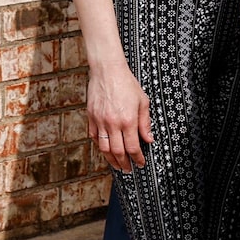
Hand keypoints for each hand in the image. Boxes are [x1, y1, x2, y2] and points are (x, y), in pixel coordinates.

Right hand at [88, 57, 152, 171]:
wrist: (107, 70)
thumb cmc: (127, 83)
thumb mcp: (143, 102)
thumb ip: (145, 122)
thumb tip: (149, 139)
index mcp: (128, 120)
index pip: (133, 147)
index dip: (137, 158)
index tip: (141, 163)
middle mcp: (113, 123)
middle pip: (117, 152)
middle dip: (124, 163)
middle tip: (128, 169)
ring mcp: (100, 121)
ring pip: (104, 148)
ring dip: (111, 160)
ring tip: (117, 165)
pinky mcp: (91, 117)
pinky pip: (94, 137)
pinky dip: (100, 145)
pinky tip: (106, 149)